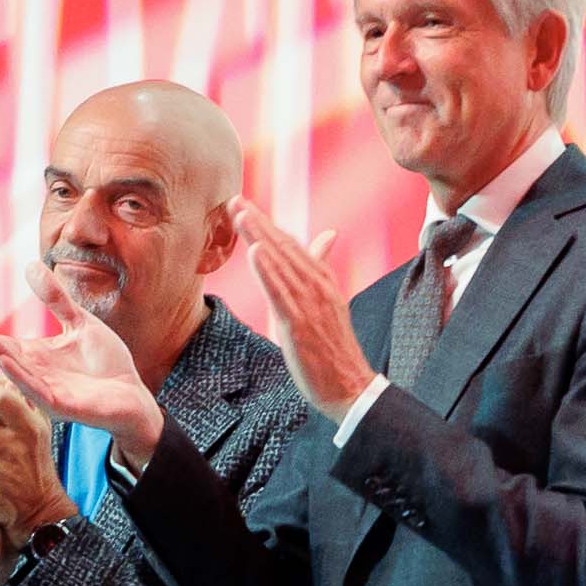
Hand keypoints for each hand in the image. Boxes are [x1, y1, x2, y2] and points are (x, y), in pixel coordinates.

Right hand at [0, 305, 159, 463]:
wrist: (134, 394)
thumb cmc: (107, 363)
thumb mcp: (80, 322)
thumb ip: (56, 298)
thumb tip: (30, 264)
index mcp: (37, 356)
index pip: (3, 345)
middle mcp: (36, 374)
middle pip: (4, 357)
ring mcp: (46, 391)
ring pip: (17, 373)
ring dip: (0, 357)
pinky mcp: (60, 406)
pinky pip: (36, 391)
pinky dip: (20, 377)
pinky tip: (5, 363)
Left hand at [227, 198, 378, 418]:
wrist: (351, 386)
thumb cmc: (335, 348)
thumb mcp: (330, 302)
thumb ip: (322, 268)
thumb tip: (327, 236)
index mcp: (323, 281)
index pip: (292, 245)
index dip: (268, 224)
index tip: (245, 206)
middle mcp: (317, 286)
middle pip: (284, 247)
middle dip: (259, 222)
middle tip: (235, 200)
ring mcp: (310, 304)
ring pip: (281, 264)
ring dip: (260, 236)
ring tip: (240, 214)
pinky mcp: (301, 324)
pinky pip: (282, 293)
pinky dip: (269, 271)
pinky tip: (255, 252)